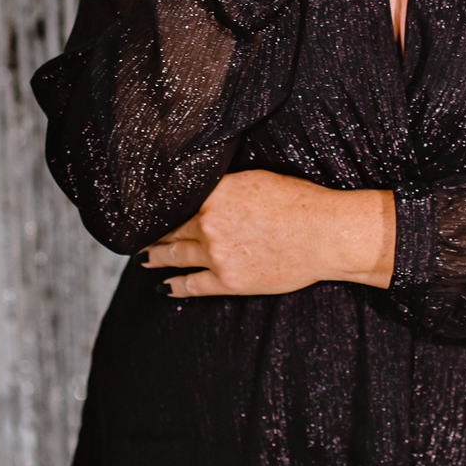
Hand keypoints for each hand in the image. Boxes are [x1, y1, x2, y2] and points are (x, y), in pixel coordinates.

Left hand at [138, 170, 396, 295]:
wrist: (326, 234)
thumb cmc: (301, 201)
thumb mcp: (258, 179)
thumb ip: (226, 186)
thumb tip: (205, 190)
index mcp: (216, 192)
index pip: (176, 199)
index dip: (160, 205)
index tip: (147, 208)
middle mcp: (209, 222)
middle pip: (169, 228)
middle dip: (154, 231)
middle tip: (139, 233)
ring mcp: (216, 254)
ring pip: (173, 256)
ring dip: (156, 256)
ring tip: (144, 257)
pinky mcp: (228, 280)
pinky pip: (191, 285)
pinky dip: (174, 286)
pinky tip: (164, 286)